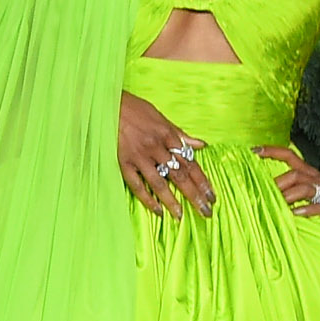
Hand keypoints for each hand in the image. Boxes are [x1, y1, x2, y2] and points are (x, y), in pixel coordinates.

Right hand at [120, 94, 214, 216]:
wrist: (108, 104)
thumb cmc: (135, 109)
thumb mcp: (161, 118)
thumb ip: (180, 135)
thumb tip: (201, 145)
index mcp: (168, 136)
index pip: (190, 162)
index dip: (202, 181)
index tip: (211, 196)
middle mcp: (156, 148)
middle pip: (180, 175)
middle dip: (194, 195)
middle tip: (206, 211)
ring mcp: (139, 157)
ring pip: (159, 183)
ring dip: (172, 201)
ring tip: (181, 216)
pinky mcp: (123, 163)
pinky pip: (137, 185)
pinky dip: (147, 199)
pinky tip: (157, 211)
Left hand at [255, 146, 319, 221]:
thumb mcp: (307, 189)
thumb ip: (287, 186)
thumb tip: (260, 186)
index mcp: (309, 172)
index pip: (290, 156)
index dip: (273, 151)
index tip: (254, 150)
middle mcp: (317, 179)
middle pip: (295, 175)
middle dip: (278, 183)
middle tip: (262, 193)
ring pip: (305, 189)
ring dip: (288, 196)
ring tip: (277, 203)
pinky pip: (319, 207)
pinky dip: (305, 210)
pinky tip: (294, 214)